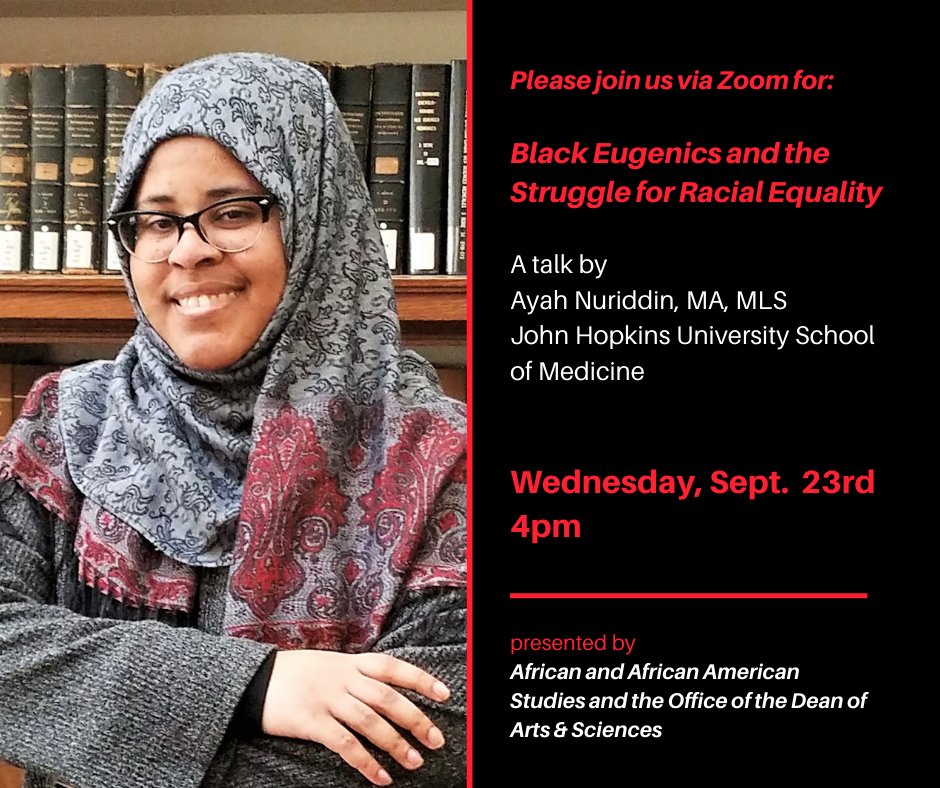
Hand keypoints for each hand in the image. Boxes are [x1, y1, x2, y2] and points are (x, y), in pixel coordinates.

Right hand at [261, 650, 450, 784]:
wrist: (256, 679)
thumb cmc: (297, 673)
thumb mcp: (331, 664)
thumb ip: (358, 674)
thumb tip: (390, 691)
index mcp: (351, 662)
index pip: (394, 667)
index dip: (421, 679)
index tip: (444, 694)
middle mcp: (343, 678)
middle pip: (388, 698)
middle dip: (416, 719)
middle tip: (435, 739)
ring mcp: (328, 699)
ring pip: (371, 722)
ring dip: (396, 744)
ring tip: (414, 761)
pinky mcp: (312, 722)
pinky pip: (345, 744)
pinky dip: (365, 762)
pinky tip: (380, 776)